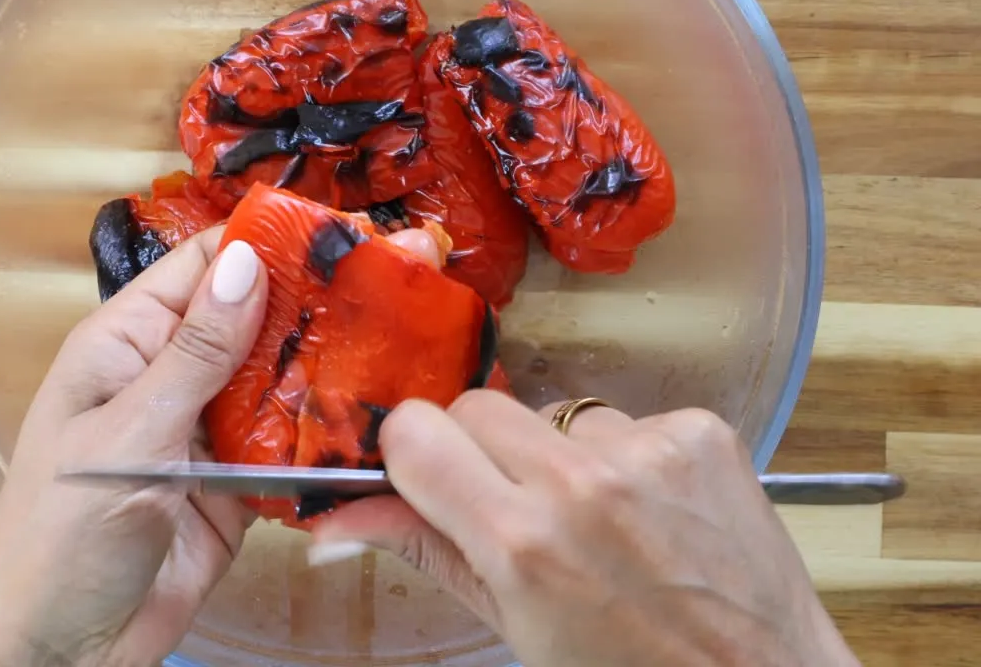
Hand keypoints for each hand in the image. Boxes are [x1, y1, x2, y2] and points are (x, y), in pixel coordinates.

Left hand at [0, 226, 446, 665]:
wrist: (60, 651)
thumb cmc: (55, 540)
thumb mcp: (126, 437)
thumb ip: (192, 355)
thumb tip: (246, 263)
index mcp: (128, 343)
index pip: (204, 266)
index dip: (268, 242)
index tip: (341, 231)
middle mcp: (172, 376)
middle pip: (255, 318)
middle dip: (317, 304)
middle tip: (395, 288)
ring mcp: (208, 430)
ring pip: (281, 380)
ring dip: (330, 370)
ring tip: (401, 347)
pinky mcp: (238, 484)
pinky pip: (290, 445)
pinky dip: (325, 437)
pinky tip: (371, 422)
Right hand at [309, 393, 859, 666]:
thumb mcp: (513, 628)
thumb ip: (427, 552)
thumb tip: (333, 521)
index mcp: (521, 542)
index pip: (414, 432)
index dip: (411, 453)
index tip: (425, 475)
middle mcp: (581, 483)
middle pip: (476, 406)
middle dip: (480, 451)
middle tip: (512, 508)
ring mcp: (648, 448)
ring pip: (553, 414)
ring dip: (560, 457)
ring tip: (601, 523)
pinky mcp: (700, 430)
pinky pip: (625, 419)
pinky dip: (626, 457)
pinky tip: (651, 511)